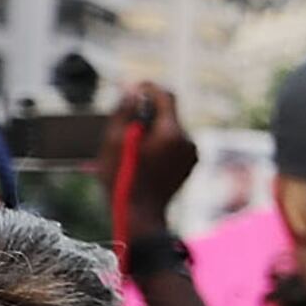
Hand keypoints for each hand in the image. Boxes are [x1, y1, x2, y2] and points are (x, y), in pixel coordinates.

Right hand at [106, 81, 196, 233]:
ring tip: (129, 145)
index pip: (167, 96)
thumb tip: (132, 89)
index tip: (134, 88)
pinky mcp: (190, 165)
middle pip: (168, 113)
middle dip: (147, 113)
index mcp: (173, 133)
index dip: (149, 89)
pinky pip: (174, 144)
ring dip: (151, 130)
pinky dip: (159, 143)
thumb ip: (124, 111)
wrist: (140, 216)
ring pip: (170, 129)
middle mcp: (189, 141)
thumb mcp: (113, 142)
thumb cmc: (122, 179)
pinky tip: (141, 157)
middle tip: (124, 123)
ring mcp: (192, 154)